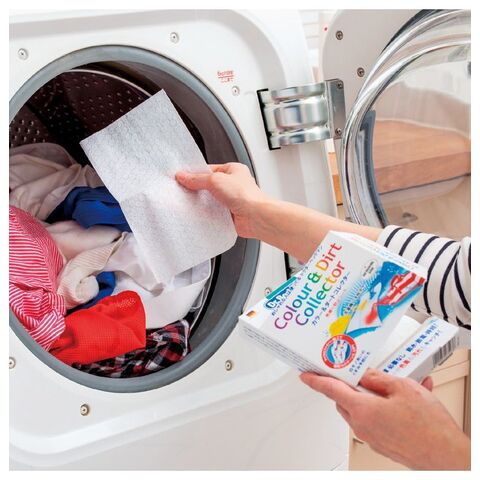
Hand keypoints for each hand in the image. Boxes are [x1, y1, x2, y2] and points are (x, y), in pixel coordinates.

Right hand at [176, 163, 268, 237]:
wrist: (256, 217)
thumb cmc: (246, 196)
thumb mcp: (216, 180)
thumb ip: (197, 179)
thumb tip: (183, 176)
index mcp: (233, 170)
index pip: (209, 169)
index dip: (195, 174)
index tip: (182, 178)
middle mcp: (233, 184)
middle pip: (208, 185)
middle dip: (197, 189)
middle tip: (184, 191)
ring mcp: (231, 200)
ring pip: (210, 200)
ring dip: (202, 203)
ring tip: (190, 203)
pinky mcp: (229, 215)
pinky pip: (213, 213)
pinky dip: (206, 214)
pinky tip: (199, 214)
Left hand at [300, 369, 469, 469]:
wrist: (447, 457)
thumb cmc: (428, 427)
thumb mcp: (403, 388)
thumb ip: (378, 378)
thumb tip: (364, 374)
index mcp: (362, 410)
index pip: (331, 390)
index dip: (316, 380)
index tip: (305, 375)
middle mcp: (362, 426)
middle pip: (345, 400)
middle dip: (348, 386)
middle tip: (358, 374)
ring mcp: (372, 437)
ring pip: (359, 411)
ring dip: (368, 398)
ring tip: (392, 388)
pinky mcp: (382, 444)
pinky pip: (374, 421)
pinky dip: (381, 409)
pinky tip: (402, 404)